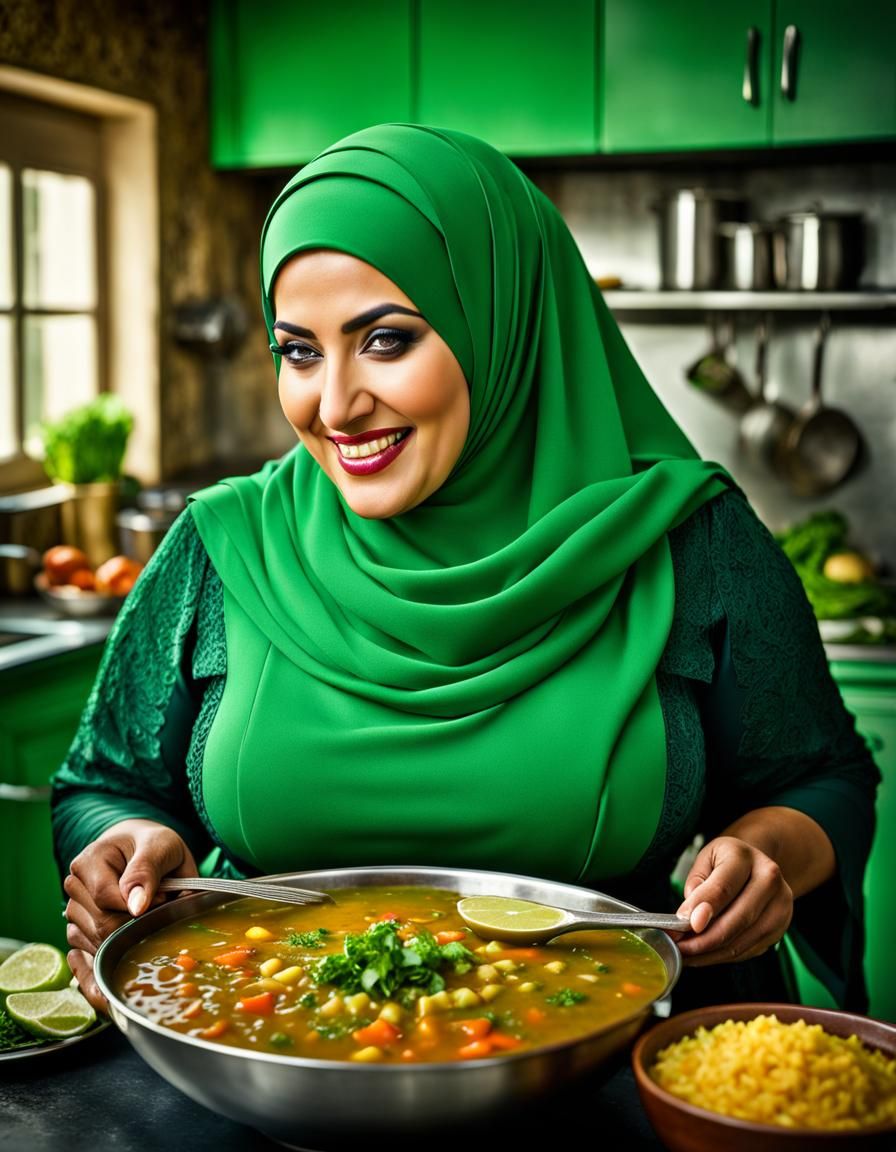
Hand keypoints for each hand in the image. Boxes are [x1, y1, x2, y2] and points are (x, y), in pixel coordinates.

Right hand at [63, 818, 197, 1013]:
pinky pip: (89, 956)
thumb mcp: (160, 846)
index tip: (165, 898)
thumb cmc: (153, 847)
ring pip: (96, 942)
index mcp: (89, 860)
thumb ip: (147, 870)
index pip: (104, 897)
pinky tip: (128, 951)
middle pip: (101, 924)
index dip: (138, 905)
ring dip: (126, 940)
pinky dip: (111, 959)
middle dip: (135, 925)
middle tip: (160, 912)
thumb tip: (136, 906)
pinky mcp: (80, 931)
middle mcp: (75, 887)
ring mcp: (75, 911)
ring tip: (148, 920)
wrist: (144, 851)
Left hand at [674, 835, 792, 966]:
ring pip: (743, 940)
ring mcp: (780, 907)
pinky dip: (722, 957)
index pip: (723, 887)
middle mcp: (769, 880)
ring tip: (686, 954)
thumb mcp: (706, 859)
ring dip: (711, 953)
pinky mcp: (779, 929)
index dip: (704, 908)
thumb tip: (690, 914)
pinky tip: (703, 956)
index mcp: (745, 857)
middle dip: (704, 939)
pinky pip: (747, 951)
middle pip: (738, 919)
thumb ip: (696, 882)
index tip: (685, 924)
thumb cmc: (726, 862)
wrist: (757, 865)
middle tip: (679, 947)